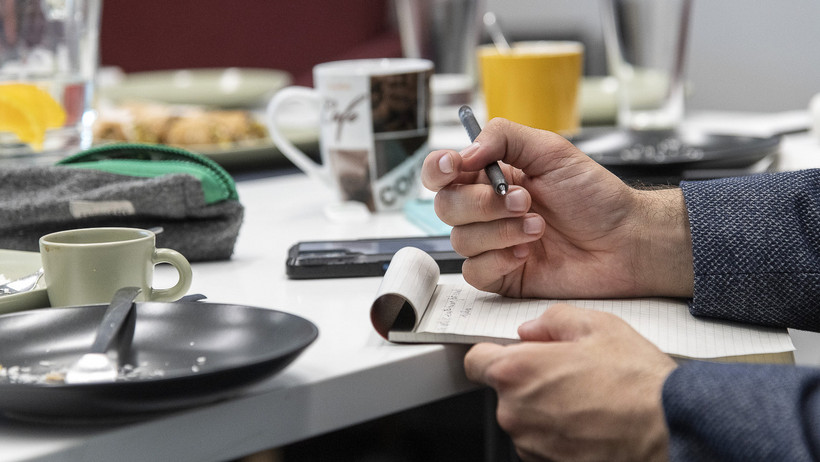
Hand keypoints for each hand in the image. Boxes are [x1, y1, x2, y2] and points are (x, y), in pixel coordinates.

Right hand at [421, 118, 692, 298]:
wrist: (625, 240)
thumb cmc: (595, 196)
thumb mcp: (552, 150)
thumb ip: (503, 137)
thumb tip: (464, 152)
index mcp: (491, 175)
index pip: (442, 171)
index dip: (438, 169)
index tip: (454, 166)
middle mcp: (486, 209)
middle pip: (446, 206)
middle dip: (482, 203)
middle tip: (524, 200)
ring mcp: (492, 242)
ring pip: (460, 239)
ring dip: (500, 231)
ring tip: (538, 227)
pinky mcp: (501, 274)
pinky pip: (475, 271)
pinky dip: (499, 260)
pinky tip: (528, 253)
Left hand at [465, 304, 677, 461]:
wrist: (669, 429)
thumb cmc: (637, 381)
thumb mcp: (597, 325)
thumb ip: (553, 319)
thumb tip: (533, 328)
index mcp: (517, 371)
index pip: (475, 361)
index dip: (492, 353)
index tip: (510, 353)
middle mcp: (515, 412)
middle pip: (504, 391)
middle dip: (528, 380)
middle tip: (567, 373)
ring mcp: (530, 443)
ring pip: (524, 419)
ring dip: (544, 408)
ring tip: (585, 398)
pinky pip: (542, 443)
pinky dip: (558, 433)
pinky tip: (589, 421)